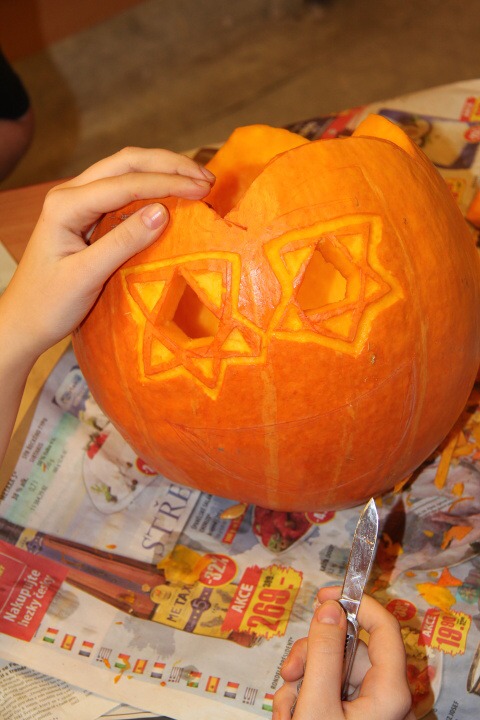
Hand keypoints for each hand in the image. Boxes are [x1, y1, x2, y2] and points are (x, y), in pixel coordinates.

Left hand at [0, 147, 214, 464]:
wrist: (23, 321)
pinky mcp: (88, 215)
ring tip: (198, 181)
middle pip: (126, 162)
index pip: (125, 183)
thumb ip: (122, 242)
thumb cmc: (49, 304)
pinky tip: (173, 195)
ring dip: (162, 171)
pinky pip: (124, 190)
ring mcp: (79, 201)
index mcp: (66, 205)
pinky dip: (152, 186)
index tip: (203, 190)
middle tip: (207, 179)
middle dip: (169, 165)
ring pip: (125, 170)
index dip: (167, 182)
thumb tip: (164, 211)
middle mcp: (71, 193)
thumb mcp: (86, 276)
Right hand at [273, 587, 414, 719]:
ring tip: (287, 711)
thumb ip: (323, 654)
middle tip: (289, 674)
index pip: (384, 627)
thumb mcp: (316, 703)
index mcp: (390, 692)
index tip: (323, 596)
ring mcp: (370, 709)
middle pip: (348, 650)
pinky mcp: (355, 718)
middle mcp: (386, 697)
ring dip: (303, 682)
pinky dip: (306, 697)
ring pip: (333, 670)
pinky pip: (330, 691)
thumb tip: (330, 607)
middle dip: (311, 657)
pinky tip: (292, 716)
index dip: (356, 603)